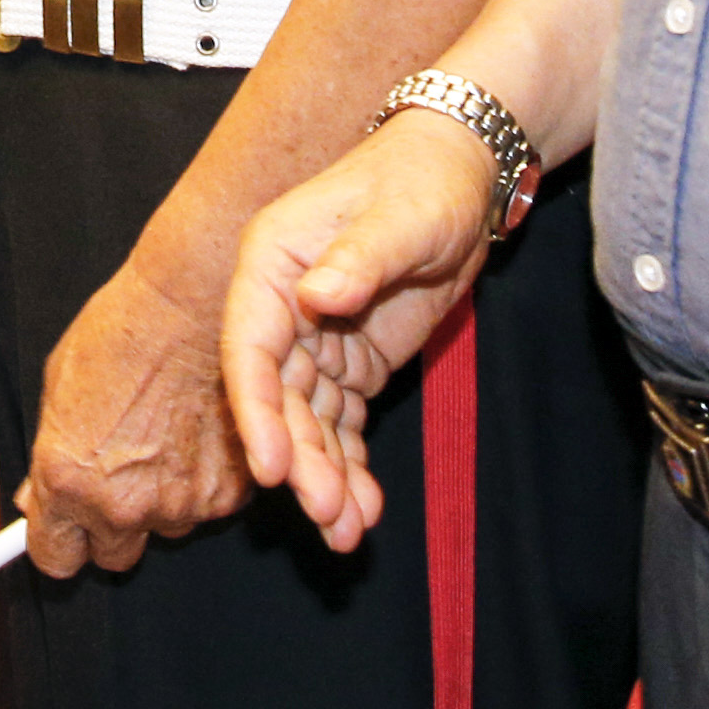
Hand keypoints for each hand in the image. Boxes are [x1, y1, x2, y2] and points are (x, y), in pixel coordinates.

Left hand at [20, 255, 250, 577]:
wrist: (193, 306)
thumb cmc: (124, 331)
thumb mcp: (57, 385)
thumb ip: (48, 455)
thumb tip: (35, 499)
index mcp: (68, 479)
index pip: (55, 558)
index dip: (59, 543)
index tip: (64, 532)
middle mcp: (122, 504)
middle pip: (113, 555)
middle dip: (111, 522)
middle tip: (121, 472)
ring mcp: (180, 504)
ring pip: (164, 528)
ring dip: (161, 498)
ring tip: (163, 438)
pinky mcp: (227, 495)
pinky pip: (206, 506)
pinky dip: (203, 480)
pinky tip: (196, 434)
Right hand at [221, 110, 500, 551]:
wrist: (460, 176)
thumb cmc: (422, 180)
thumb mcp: (398, 216)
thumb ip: (358, 257)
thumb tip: (315, 297)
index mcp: (272, 263)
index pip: (248, 347)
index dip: (255, 410)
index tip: (273, 467)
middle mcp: (282, 306)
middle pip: (278, 398)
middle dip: (301, 460)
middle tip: (328, 515)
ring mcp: (316, 339)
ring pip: (308, 422)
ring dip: (325, 476)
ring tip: (348, 532)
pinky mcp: (351, 362)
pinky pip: (342, 423)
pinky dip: (351, 465)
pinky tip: (365, 508)